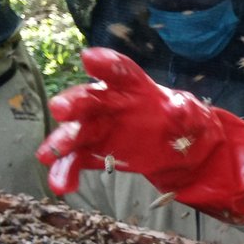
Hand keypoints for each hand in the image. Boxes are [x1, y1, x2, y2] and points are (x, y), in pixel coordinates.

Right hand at [37, 48, 243, 222]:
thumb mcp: (196, 116)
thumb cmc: (188, 124)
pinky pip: (80, 160)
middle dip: (75, 103)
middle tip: (61, 109)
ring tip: (47, 155)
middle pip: (90, 100)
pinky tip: (60, 185)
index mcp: (137, 88)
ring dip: (62, 142)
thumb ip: (186, 111)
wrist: (187, 152)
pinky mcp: (100, 152)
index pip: (121, 71)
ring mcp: (104, 129)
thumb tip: (176, 111)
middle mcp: (114, 104)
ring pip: (78, 132)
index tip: (89, 58)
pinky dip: (68, 172)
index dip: (105, 63)